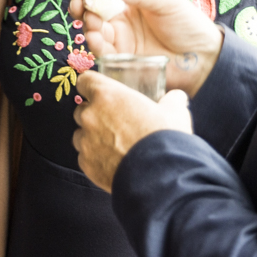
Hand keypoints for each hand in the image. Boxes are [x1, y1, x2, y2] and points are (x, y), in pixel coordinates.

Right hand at [70, 0, 222, 95]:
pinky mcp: (121, 59)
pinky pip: (102, 51)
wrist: (203, 58)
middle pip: (90, 8)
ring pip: (92, 29)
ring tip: (92, 20)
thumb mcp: (165, 1)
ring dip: (87, 23)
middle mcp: (121, 17)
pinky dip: (94, 43)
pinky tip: (96, 37)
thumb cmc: (188, 24)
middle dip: (79, 4)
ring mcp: (120, 39)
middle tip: (79, 4)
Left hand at [72, 73, 191, 191]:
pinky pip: (85, 157)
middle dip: (93, 114)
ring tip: (113, 144)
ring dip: (91, 137)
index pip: (85, 80)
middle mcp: (91, 116)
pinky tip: (112, 161)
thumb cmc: (165, 138)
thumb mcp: (175, 111)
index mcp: (107, 95)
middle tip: (113, 121)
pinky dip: (95, 158)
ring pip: (80, 134)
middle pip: (81, 109)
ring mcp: (86, 141)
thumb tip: (177, 97)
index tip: (98, 91)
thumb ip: (172, 100)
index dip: (91, 85)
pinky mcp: (86, 164)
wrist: (160, 176)